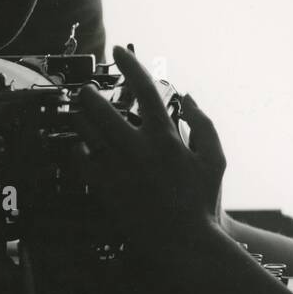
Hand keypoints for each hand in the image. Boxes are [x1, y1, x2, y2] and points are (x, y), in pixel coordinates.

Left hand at [75, 46, 224, 276]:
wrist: (185, 242)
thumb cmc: (203, 200)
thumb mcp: (215, 159)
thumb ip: (203, 124)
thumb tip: (188, 97)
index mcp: (166, 137)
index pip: (144, 90)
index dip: (131, 66)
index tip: (119, 52)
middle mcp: (138, 150)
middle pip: (103, 110)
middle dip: (90, 94)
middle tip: (86, 89)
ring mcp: (119, 171)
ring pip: (87, 133)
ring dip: (81, 119)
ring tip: (80, 114)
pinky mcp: (106, 191)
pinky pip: (81, 163)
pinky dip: (78, 151)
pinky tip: (80, 147)